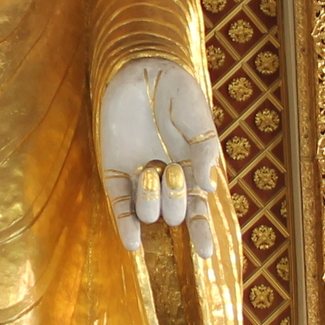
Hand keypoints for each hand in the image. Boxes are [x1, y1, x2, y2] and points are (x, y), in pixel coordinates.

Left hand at [99, 60, 222, 252]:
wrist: (140, 70)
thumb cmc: (176, 91)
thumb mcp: (198, 118)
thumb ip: (205, 150)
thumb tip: (209, 189)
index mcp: (192, 170)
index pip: (199, 210)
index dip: (202, 233)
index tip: (207, 253)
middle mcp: (167, 180)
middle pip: (175, 213)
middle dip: (176, 200)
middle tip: (173, 170)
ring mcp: (140, 179)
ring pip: (149, 213)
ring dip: (153, 201)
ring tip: (153, 170)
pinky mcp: (115, 172)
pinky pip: (120, 207)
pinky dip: (125, 225)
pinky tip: (133, 243)